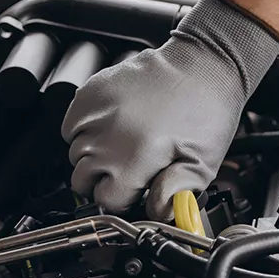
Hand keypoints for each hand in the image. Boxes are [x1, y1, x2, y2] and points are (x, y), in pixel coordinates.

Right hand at [62, 0, 278, 218]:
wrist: (204, 64)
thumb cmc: (208, 111)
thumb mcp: (203, 163)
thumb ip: (176, 195)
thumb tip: (156, 213)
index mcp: (134, 158)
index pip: (107, 199)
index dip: (124, 198)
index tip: (136, 189)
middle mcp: (107, 136)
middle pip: (83, 180)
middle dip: (105, 180)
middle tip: (132, 167)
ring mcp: (95, 112)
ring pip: (75, 153)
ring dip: (94, 155)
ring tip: (127, 143)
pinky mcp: (90, 92)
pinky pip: (70, 124)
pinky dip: (85, 130)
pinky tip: (113, 126)